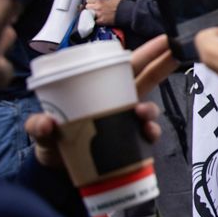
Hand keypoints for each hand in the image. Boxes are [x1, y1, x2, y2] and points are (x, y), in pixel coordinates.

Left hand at [23, 36, 174, 168]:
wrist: (57, 176)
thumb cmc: (52, 142)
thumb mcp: (39, 130)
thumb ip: (38, 126)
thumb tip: (46, 123)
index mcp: (101, 90)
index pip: (127, 65)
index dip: (148, 52)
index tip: (166, 40)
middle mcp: (119, 103)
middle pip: (147, 80)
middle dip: (164, 64)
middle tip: (179, 52)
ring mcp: (128, 125)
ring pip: (149, 111)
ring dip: (150, 110)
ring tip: (142, 113)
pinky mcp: (132, 146)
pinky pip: (146, 139)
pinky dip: (148, 136)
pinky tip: (146, 135)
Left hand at [86, 0, 123, 25]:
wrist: (127, 12)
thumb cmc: (122, 3)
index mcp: (99, 1)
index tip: (92, 0)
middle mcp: (97, 8)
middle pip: (87, 6)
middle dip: (89, 6)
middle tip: (93, 6)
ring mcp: (98, 15)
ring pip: (88, 13)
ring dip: (90, 12)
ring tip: (94, 12)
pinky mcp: (101, 21)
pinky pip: (94, 21)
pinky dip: (95, 20)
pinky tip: (97, 19)